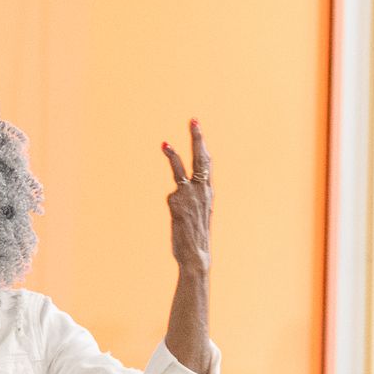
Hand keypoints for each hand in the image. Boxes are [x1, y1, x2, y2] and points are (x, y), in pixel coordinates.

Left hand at [160, 122, 212, 276]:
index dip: (201, 143)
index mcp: (208, 191)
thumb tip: (178, 188)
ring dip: (173, 156)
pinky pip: (171, 197)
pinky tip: (178, 218)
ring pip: (180, 171)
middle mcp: (202, 190)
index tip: (195, 124)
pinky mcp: (178, 203)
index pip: (206, 162)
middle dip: (197, 138)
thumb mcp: (197, 212)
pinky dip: (172, 205)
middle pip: (200, 158)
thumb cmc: (195, 234)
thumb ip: (192, 196)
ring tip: (165, 144)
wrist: (196, 254)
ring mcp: (190, 195)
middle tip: (193, 120)